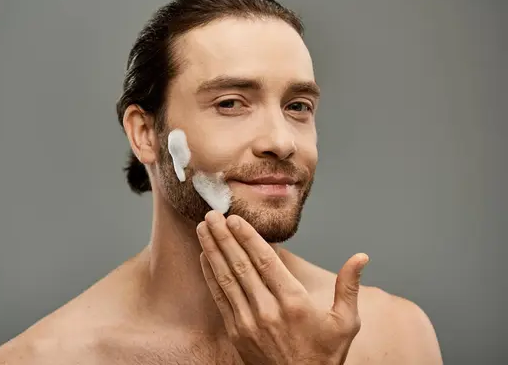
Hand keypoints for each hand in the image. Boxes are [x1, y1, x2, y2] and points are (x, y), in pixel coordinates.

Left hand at [197, 210, 368, 364]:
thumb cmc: (324, 356)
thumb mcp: (346, 323)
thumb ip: (349, 287)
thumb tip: (361, 257)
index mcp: (295, 302)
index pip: (265, 261)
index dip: (248, 237)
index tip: (234, 218)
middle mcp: (268, 309)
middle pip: (241, 265)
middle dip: (224, 236)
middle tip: (211, 214)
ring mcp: (248, 322)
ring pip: (227, 278)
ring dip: (213, 250)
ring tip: (203, 228)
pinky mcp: (236, 332)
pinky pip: (220, 298)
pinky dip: (210, 275)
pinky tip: (205, 257)